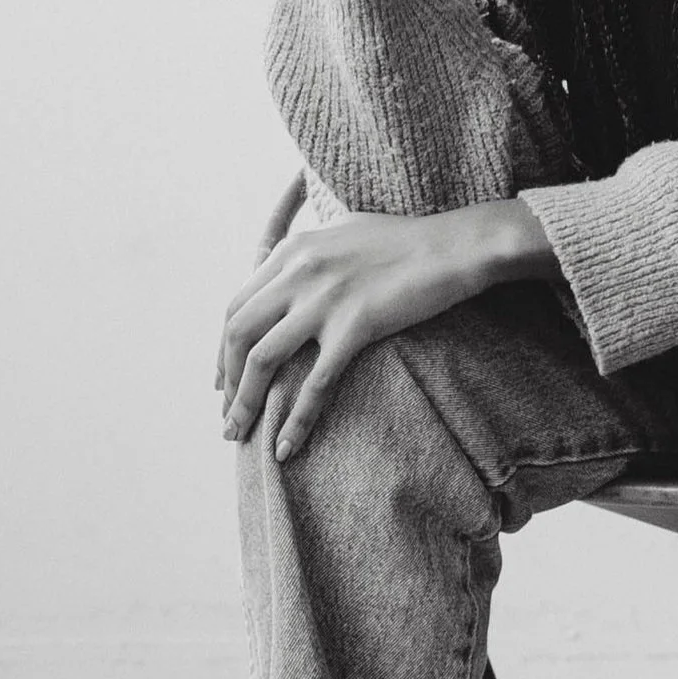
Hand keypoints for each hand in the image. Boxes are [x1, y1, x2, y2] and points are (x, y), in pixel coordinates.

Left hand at [217, 204, 542, 460]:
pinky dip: (297, 419)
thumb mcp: (343, 231)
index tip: (224, 379)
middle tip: (228, 414)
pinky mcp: (356, 325)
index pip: (236, 306)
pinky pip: (316, 382)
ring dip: (244, 402)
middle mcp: (298, 271)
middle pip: (238, 333)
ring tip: (238, 433)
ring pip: (263, 359)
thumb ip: (310, 254)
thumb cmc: (407, 241)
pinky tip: (287, 447)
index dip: (223, 349)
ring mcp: (325, 299)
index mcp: (292, 250)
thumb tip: (290, 271)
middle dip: (226, 380)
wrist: (454, 247)